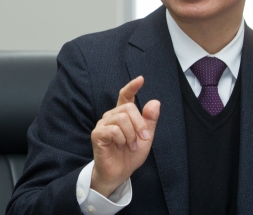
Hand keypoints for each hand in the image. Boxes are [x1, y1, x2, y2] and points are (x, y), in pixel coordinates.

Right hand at [90, 76, 159, 196]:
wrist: (120, 173)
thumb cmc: (130, 155)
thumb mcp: (146, 138)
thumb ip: (150, 121)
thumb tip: (155, 102)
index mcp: (122, 115)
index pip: (125, 96)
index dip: (132, 87)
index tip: (140, 79)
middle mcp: (111, 116)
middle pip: (129, 108)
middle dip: (140, 124)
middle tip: (143, 138)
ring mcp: (103, 124)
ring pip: (122, 119)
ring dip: (131, 135)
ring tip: (131, 146)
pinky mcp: (97, 134)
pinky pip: (114, 130)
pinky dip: (122, 139)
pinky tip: (121, 146)